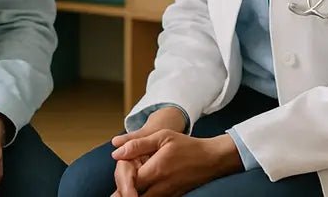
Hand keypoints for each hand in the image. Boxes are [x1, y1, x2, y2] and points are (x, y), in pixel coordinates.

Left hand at [112, 131, 242, 196]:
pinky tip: (144, 184)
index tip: (124, 165)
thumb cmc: (187, 145)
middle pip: (132, 195)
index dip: (121, 176)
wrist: (211, 159)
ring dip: (134, 192)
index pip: (128, 182)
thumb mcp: (162, 136)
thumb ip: (138, 144)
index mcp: (155, 171)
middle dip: (124, 187)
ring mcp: (166, 194)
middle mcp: (160, 187)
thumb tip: (116, 153)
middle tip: (125, 176)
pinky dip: (144, 194)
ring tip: (133, 180)